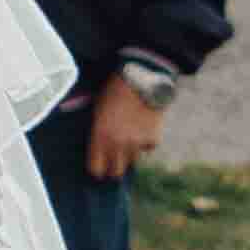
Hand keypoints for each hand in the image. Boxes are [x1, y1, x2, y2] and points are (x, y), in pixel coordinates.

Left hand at [83, 69, 169, 187]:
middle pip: (115, 173)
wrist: (143, 77)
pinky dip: (145, 142)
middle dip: (113, 167)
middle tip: (113, 159)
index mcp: (100, 136)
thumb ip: (97, 129)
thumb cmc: (115, 89)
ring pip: (132, 161)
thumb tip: (95, 145)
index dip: (96, 168)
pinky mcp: (153, 139)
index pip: (95, 168)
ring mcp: (137, 144)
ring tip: (128, 137)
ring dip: (129, 153)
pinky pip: (147, 149)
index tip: (98, 165)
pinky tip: (143, 128)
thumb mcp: (98, 108)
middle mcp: (118, 144)